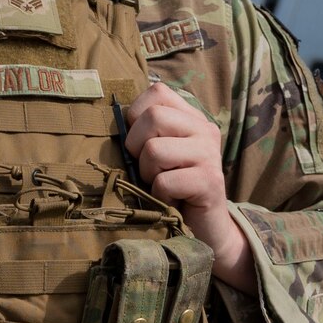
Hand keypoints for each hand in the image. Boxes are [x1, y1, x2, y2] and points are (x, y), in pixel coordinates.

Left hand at [126, 81, 256, 292]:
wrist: (207, 230)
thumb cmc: (174, 190)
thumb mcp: (160, 155)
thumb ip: (146, 133)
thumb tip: (112, 120)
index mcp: (192, 118)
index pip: (157, 93)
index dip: (136, 115)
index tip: (140, 142)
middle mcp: (205, 130)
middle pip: (153, 117)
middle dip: (137, 147)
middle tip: (149, 169)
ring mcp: (210, 154)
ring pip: (154, 150)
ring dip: (148, 174)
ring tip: (162, 186)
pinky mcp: (210, 181)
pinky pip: (164, 181)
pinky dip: (159, 196)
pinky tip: (171, 201)